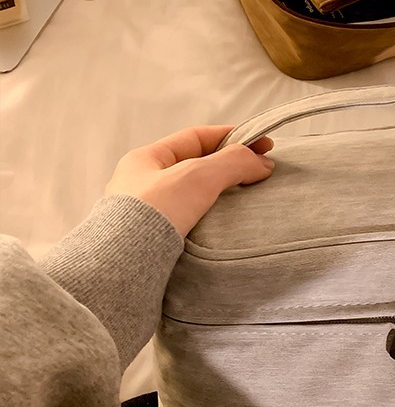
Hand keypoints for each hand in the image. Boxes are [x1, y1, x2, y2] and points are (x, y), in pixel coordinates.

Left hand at [104, 125, 273, 236]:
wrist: (120, 269)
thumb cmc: (152, 213)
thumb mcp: (197, 177)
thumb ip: (232, 163)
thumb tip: (262, 163)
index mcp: (144, 160)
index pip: (195, 138)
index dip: (231, 137)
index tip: (262, 145)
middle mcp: (140, 185)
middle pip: (194, 167)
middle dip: (228, 167)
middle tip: (258, 174)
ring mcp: (145, 216)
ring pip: (191, 197)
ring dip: (219, 197)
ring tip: (246, 202)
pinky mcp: (151, 244)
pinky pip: (187, 224)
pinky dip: (209, 221)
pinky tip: (224, 229)